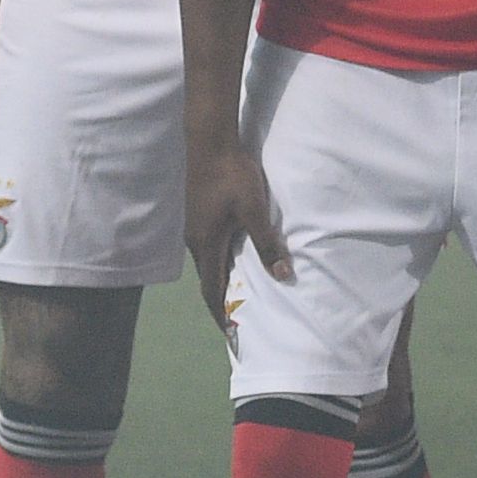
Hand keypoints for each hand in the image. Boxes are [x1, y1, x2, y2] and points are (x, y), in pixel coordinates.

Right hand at [188, 133, 290, 327]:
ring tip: (239, 295)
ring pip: (207, 263)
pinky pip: (208, 248)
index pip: (211, 291)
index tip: (230, 334)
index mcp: (206, 244)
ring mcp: (194, 227)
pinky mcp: (198, 215)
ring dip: (221, 281)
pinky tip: (235, 260)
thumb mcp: (253, 211)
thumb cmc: (233, 176)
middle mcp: (194, 240)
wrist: (210, 142)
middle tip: (238, 321)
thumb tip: (282, 275)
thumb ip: (266, 243)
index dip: (220, 314)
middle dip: (221, 303)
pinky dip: (220, 263)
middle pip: (207, 280)